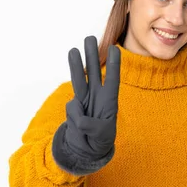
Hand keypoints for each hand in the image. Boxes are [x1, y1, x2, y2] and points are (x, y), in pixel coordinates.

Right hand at [63, 36, 120, 158]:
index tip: (115, 48)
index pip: (112, 78)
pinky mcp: (74, 106)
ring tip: (74, 49)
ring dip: (77, 64)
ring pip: (80, 79)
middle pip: (95, 71)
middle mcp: (97, 96)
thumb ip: (89, 124)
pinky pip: (72, 106)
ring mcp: (85, 99)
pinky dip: (74, 114)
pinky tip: (80, 124)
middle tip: (90, 38)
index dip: (114, 64)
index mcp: (110, 100)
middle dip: (92, 55)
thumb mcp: (101, 134)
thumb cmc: (100, 140)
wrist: (87, 149)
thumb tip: (75, 108)